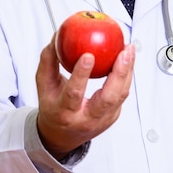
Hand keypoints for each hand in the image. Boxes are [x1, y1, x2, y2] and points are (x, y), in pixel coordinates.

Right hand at [35, 36, 134, 159]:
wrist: (62, 136)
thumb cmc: (53, 107)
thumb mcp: (44, 85)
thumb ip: (49, 60)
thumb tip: (56, 36)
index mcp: (65, 113)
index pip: (74, 95)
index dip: (81, 75)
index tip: (88, 55)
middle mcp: (86, 119)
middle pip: (108, 99)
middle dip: (119, 73)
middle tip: (123, 52)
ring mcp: (103, 119)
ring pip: (120, 95)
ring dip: (127, 70)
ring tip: (128, 49)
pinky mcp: (113, 115)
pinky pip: (122, 93)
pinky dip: (126, 74)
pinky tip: (127, 58)